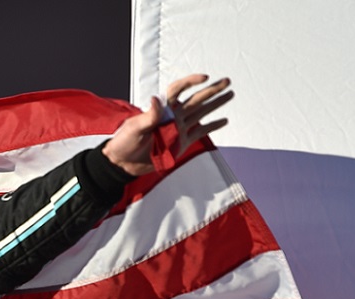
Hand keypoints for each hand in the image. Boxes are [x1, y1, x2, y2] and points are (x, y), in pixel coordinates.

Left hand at [102, 74, 233, 175]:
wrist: (123, 164)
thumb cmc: (124, 142)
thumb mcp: (134, 127)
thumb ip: (148, 116)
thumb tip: (156, 99)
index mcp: (161, 109)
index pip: (178, 90)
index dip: (190, 82)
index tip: (204, 77)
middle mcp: (172, 116)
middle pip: (195, 99)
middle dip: (211, 90)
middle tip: (227, 81)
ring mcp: (178, 129)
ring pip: (201, 113)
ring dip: (216, 104)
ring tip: (230, 94)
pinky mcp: (181, 143)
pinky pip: (200, 132)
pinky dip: (212, 126)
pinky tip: (224, 120)